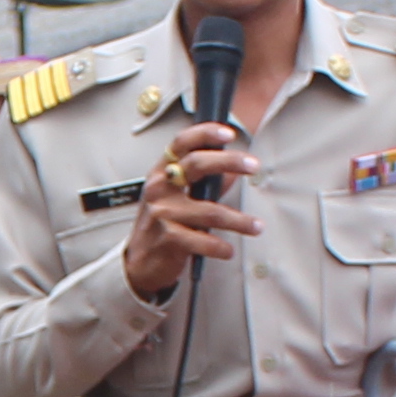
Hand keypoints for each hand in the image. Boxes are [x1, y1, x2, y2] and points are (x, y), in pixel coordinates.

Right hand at [117, 126, 261, 299]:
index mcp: (161, 173)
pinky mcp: (168, 239)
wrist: (138, 262)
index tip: (229, 134)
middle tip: (254, 166)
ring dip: (239, 221)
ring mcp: (162, 213)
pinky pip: (203, 241)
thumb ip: (203, 182)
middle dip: (229, 161)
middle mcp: (159, 188)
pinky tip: (228, 251)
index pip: (181, 143)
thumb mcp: (176, 197)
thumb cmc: (161, 224)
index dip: (205, 133)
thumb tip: (234, 169)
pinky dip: (219, 247)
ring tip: (256, 227)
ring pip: (210, 211)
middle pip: (197, 165)